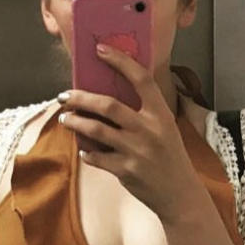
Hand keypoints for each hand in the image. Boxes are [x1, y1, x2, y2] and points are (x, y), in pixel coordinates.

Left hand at [57, 44, 202, 221]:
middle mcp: (149, 130)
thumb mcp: (166, 129)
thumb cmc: (171, 158)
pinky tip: (83, 150)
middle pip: (108, 106)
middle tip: (65, 95)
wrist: (180, 195)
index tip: (100, 50)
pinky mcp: (126, 171)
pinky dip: (87, 153)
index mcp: (161, 114)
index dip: (120, 61)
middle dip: (81, 98)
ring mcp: (136, 151)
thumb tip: (111, 95)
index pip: (141, 79)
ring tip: (66, 119)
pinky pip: (97, 157)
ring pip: (96, 130)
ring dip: (76, 123)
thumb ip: (145, 112)